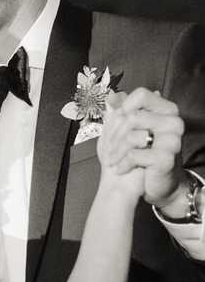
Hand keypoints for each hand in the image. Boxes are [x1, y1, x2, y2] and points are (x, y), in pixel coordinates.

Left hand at [97, 88, 182, 204]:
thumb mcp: (128, 133)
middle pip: (132, 117)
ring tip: (111, 160)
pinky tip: (120, 169)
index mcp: (167, 111)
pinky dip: (123, 163)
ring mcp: (172, 140)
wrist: (156, 185)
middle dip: (113, 135)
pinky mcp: (166, 158)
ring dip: (115, 151)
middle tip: (107, 149)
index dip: (124, 106)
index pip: (142, 95)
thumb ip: (120, 113)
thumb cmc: (141, 156)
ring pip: (132, 136)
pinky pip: (134, 155)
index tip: (115, 120)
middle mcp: (173, 122)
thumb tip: (110, 98)